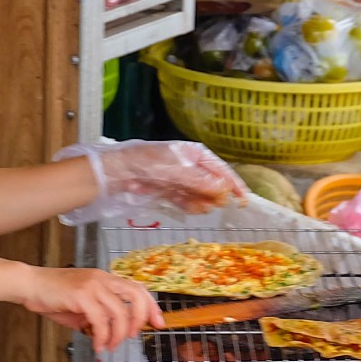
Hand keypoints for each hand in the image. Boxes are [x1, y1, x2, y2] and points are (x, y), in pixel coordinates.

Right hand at [19, 267, 163, 349]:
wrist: (30, 285)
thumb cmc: (53, 296)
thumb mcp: (81, 306)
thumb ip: (98, 316)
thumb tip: (110, 334)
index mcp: (105, 278)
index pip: (137, 288)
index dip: (151, 306)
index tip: (158, 323)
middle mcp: (102, 279)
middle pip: (136, 295)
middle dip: (141, 318)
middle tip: (135, 336)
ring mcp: (92, 285)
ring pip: (119, 312)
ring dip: (119, 335)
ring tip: (110, 346)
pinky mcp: (81, 295)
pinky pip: (100, 320)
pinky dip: (103, 337)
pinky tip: (98, 345)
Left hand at [54, 139, 247, 222]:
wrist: (116, 173)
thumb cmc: (145, 163)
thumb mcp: (175, 170)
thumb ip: (200, 181)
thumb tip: (223, 190)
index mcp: (194, 153)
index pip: (221, 169)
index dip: (233, 184)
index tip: (244, 200)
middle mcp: (189, 165)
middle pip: (212, 184)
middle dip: (214, 196)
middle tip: (211, 205)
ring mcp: (179, 178)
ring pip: (199, 195)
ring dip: (200, 203)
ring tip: (194, 206)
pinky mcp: (168, 191)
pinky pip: (185, 201)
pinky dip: (188, 206)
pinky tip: (188, 208)